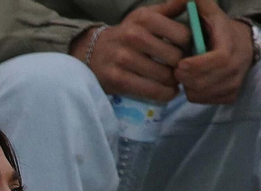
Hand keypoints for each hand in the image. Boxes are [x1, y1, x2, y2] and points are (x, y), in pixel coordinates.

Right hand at [71, 0, 189, 101]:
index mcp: (145, 19)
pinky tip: (167, 92)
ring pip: (165, 76)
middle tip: (178, 69)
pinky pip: (152, 91)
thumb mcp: (144, 16)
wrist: (91, 52)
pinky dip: (164, 94)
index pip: (183, 35)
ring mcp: (124, 59)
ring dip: (173, 81)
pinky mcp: (118, 79)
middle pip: (175, 57)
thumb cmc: (126, 34)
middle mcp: (134, 36)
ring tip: (172, 81)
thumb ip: (170, 8)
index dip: (188, 45)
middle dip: (180, 65)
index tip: (184, 51)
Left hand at [177, 0, 255, 104]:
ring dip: (188, 86)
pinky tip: (193, 82)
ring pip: (203, 93)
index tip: (180, 63)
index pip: (219, 59)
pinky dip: (194, 94)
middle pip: (206, 81)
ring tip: (185, 75)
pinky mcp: (230, 95)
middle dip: (186, 77)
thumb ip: (200, 5)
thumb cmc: (218, 29)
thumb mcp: (210, 14)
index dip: (198, 64)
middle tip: (175, 70)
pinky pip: (205, 101)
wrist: (241, 44)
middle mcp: (237, 66)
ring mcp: (235, 82)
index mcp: (232, 45)